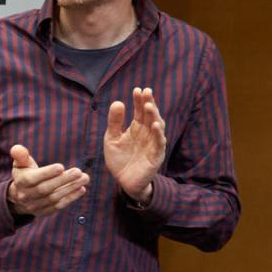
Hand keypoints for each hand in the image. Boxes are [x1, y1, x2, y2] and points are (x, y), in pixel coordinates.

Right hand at [6, 145, 89, 216]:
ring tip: (84, 178)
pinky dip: (71, 198)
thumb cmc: (24, 174)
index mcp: (20, 182)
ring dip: (70, 188)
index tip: (61, 167)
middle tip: (78, 171)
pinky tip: (81, 189)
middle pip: (45, 189)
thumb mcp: (20, 164)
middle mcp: (26, 196)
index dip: (46, 173)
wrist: (19, 197)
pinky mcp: (44, 212)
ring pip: (54, 198)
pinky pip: (58, 206)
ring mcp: (35, 205)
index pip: (32, 179)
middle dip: (63, 180)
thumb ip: (20, 155)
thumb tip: (16, 148)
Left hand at [104, 87, 166, 202]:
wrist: (124, 182)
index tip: (136, 89)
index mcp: (137, 128)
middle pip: (150, 116)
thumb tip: (117, 102)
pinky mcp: (156, 155)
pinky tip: (156, 125)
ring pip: (157, 127)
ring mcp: (153, 144)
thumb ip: (114, 123)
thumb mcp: (112, 139)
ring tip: (149, 105)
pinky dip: (159, 134)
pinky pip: (159, 143)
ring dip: (154, 116)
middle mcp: (147, 133)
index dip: (139, 100)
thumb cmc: (120, 159)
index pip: (139, 111)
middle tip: (146, 91)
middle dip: (148, 103)